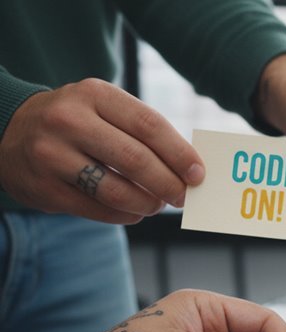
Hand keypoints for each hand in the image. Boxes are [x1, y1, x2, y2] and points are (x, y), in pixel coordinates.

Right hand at [0, 78, 204, 223]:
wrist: (10, 132)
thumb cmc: (77, 122)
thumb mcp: (104, 109)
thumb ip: (142, 131)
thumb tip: (189, 167)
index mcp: (94, 94)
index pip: (149, 125)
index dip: (179, 153)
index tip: (199, 174)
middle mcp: (69, 120)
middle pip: (136, 159)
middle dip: (169, 184)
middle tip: (185, 197)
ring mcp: (52, 154)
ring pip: (117, 190)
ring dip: (148, 204)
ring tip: (158, 205)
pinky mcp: (44, 187)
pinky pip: (97, 209)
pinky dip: (126, 215)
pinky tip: (135, 211)